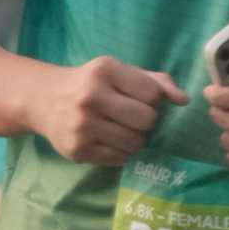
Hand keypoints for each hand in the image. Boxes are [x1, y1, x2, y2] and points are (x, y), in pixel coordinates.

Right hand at [34, 56, 184, 164]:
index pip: (152, 95)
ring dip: (135, 139)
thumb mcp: (120, 72)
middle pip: (146, 120)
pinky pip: (119, 158)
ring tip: (120, 128)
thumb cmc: (92, 83)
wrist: (44, 99)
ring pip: (135, 143)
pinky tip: (107, 139)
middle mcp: (91, 97)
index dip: (152, 100)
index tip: (139, 99)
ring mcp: (82, 126)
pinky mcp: (77, 150)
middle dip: (146, 121)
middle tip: (131, 117)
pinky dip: (120, 152)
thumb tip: (184, 100)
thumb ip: (156, 81)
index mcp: (104, 70)